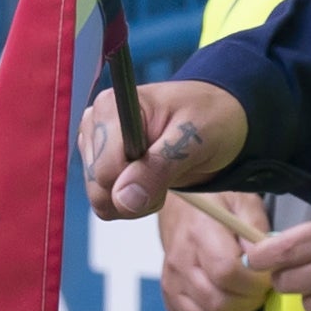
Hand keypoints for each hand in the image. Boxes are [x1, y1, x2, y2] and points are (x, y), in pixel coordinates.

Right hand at [81, 78, 245, 219]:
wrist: (215, 122)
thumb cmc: (208, 118)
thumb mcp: (193, 140)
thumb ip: (157, 169)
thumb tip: (123, 200)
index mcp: (111, 107)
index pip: (104, 169)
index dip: (136, 181)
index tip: (167, 167)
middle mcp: (94, 124)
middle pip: (98, 187)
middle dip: (136, 193)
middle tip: (169, 172)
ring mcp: (94, 146)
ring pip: (100, 199)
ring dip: (135, 200)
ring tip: (162, 175)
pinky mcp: (100, 165)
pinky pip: (105, 203)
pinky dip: (131, 202)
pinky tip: (151, 181)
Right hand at [157, 188, 273, 310]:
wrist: (183, 209)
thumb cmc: (217, 204)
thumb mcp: (243, 202)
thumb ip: (256, 229)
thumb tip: (264, 260)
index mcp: (199, 233)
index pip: (226, 272)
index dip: (254, 282)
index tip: (266, 275)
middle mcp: (180, 262)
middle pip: (218, 303)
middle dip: (249, 302)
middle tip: (259, 289)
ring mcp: (172, 284)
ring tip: (245, 300)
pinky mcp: (171, 300)